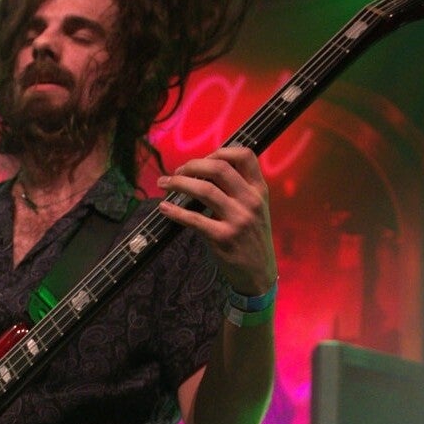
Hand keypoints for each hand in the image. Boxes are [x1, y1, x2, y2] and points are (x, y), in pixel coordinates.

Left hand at [157, 145, 275, 295]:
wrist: (259, 273)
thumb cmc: (251, 238)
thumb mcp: (255, 209)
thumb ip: (238, 189)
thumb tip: (203, 171)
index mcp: (259, 190)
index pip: (245, 155)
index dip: (220, 150)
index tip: (203, 159)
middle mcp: (250, 201)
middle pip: (219, 168)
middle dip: (192, 165)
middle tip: (177, 172)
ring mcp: (237, 219)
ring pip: (204, 189)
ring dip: (178, 183)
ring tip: (164, 184)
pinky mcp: (223, 237)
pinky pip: (193, 219)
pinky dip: (174, 211)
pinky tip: (164, 208)